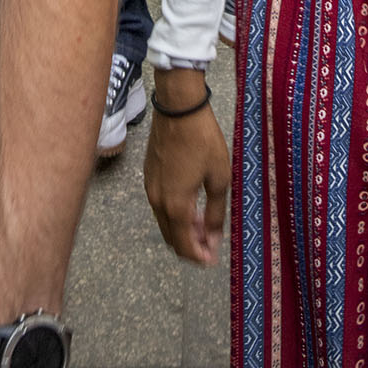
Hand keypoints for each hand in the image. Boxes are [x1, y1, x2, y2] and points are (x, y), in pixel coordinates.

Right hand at [144, 69, 230, 265]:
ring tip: (204, 221)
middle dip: (191, 246)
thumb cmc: (203, 140)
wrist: (178, 107)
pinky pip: (160, 206)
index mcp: (176, 205)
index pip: (184, 246)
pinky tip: (191, 203)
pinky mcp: (148, 176)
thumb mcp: (219, 177)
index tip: (213, 259)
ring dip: (183, 229)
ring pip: (165, 223)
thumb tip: (213, 239)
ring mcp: (150, 188)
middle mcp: (158, 202)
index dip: (199, 257)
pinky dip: (174, 214)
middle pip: (172, 239)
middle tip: (211, 242)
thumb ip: (215, 212)